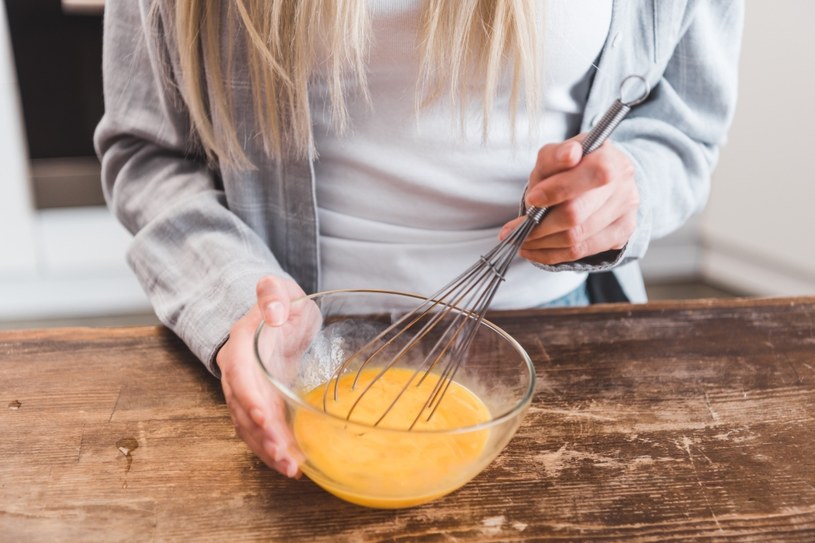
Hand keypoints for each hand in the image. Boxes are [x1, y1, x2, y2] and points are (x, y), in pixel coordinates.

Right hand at [216, 275, 310, 477]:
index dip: (251, 399)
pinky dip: (273, 449)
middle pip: (244, 409)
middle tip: (285, 456)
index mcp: (241, 345)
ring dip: (268, 450)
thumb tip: (273, 311)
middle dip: (263, 435)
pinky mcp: (259, 404)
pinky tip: (292, 464)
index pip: (240, 375)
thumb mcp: (280, 290)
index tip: (265, 418)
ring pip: (250, 427)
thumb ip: (273, 294)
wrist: (276, 315)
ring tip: (291, 469)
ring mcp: (246, 392)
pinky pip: (260, 432)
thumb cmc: (281, 303)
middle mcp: (237, 372)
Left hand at [500, 136, 638, 264]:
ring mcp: (626, 211)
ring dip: (541, 243)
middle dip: (539, 225)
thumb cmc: (567, 169)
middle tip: (514, 230)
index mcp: (608, 156)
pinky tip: (534, 250)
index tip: (532, 199)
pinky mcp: (621, 233)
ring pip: (577, 238)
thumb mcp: (554, 157)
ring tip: (521, 240)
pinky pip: (582, 251)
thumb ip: (554, 156)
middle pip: (577, 214)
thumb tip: (569, 155)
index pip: (592, 174)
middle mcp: (623, 184)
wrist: (593, 182)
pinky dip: (552, 254)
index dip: (558, 190)